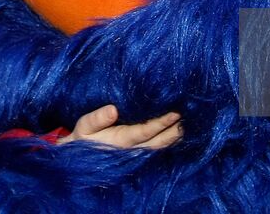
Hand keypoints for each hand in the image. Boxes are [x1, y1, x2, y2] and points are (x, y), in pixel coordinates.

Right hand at [60, 105, 181, 149]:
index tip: (176, 112)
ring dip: (174, 137)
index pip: (145, 131)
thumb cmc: (83, 139)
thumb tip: (113, 109)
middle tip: (192, 117)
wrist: (77, 159)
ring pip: (159, 148)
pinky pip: (156, 150)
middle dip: (175, 131)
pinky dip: (168, 142)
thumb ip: (97, 118)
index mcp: (119, 141)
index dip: (161, 123)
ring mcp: (135, 155)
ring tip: (189, 124)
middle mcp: (131, 151)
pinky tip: (178, 133)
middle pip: (158, 142)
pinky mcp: (137, 156)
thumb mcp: (83, 127)